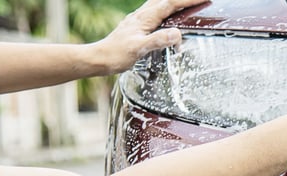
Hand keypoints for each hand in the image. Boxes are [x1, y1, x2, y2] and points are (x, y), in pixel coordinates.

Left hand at [91, 0, 209, 73]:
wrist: (98, 58)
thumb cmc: (117, 55)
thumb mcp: (139, 49)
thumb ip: (158, 40)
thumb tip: (177, 34)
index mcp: (146, 18)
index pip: (171, 4)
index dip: (188, 1)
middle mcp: (142, 15)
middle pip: (166, 0)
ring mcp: (138, 19)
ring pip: (159, 3)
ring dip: (174, 1)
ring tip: (185, 2)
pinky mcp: (135, 25)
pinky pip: (154, 10)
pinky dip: (165, 8)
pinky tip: (164, 13)